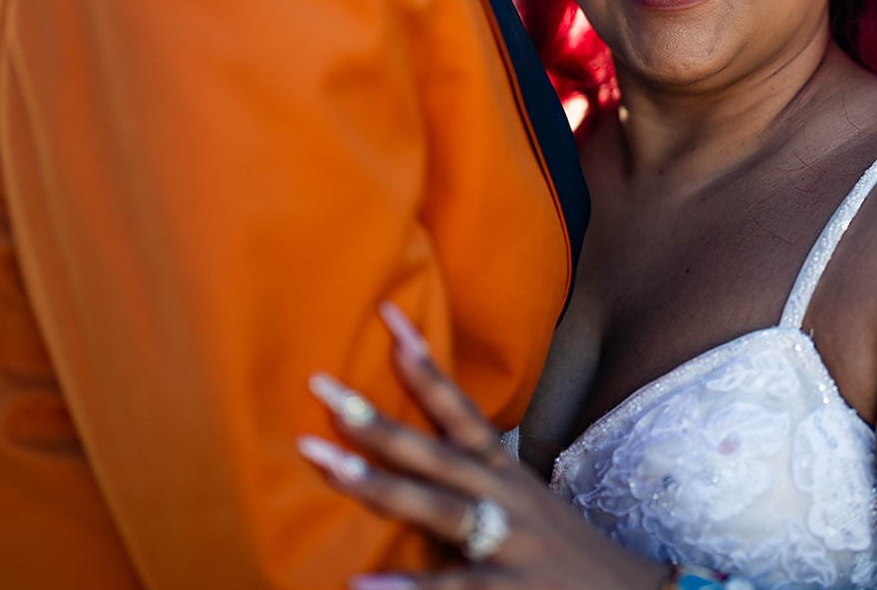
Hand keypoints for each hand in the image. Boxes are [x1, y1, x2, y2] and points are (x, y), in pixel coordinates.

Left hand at [298, 302, 666, 589]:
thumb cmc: (556, 546)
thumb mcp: (519, 497)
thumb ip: (469, 473)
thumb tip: (405, 449)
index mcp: (502, 468)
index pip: (457, 406)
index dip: (422, 363)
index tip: (386, 314)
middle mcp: (503, 494)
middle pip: (432, 450)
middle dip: (373, 421)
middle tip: (321, 390)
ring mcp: (508, 540)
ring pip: (438, 507)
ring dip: (380, 486)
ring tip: (327, 467)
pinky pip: (452, 587)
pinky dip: (408, 588)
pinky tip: (361, 585)